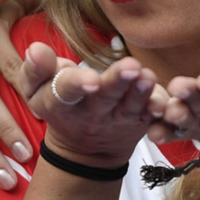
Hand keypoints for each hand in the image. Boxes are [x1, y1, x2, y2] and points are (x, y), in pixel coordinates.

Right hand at [23, 42, 167, 166]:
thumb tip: (35, 49)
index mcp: (61, 102)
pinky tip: (165, 98)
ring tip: (148, 76)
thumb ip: (35, 69)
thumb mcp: (36, 90)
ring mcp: (118, 119)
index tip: (90, 79)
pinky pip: (151, 116)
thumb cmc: (57, 103)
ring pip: (131, 106)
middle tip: (131, 67)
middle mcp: (92, 112)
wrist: (82, 149)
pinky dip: (158, 108)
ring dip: (142, 92)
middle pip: (105, 96)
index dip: (77, 83)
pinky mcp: (139, 122)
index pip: (66, 90)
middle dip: (117, 81)